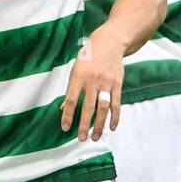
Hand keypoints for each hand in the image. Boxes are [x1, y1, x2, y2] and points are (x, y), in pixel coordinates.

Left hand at [61, 27, 124, 141]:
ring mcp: (106, 83)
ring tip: (95, 137)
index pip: (71, 99)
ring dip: (99, 124)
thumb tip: (62, 108)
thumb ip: (71, 89)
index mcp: (78, 76)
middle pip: (88, 106)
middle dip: (84, 124)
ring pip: (103, 108)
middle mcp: (92, 80)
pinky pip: (116, 103)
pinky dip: (115, 117)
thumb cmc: (88, 57)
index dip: (67, 114)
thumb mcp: (75, 69)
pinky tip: (112, 127)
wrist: (109, 43)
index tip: (65, 127)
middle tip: (81, 138)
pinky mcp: (117, 84)